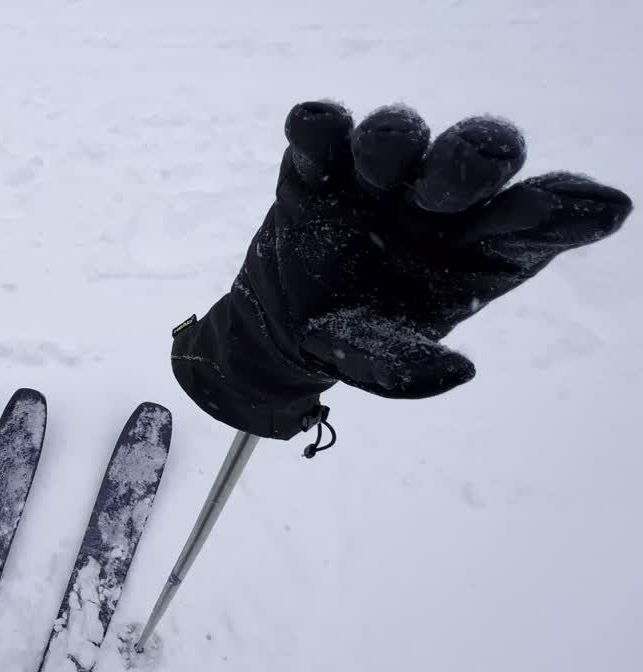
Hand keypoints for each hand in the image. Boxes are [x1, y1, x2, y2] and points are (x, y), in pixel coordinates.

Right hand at [172, 100, 632, 439]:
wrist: (280, 324)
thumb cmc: (357, 338)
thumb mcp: (381, 365)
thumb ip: (411, 370)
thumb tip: (459, 370)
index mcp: (485, 245)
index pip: (543, 215)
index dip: (563, 207)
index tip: (553, 213)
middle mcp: (443, 199)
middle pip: (483, 149)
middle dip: (470, 160)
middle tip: (438, 195)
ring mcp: (381, 175)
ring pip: (399, 130)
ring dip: (392, 144)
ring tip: (371, 180)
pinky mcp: (318, 164)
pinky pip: (322, 129)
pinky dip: (318, 131)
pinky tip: (312, 155)